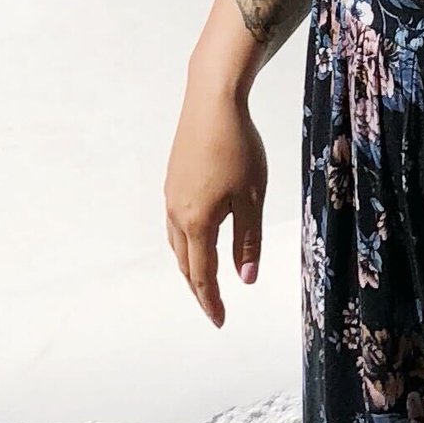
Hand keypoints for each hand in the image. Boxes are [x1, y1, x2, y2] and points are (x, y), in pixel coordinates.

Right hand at [164, 71, 267, 327]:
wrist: (212, 102)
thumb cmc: (238, 149)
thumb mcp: (252, 199)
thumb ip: (248, 240)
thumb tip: (244, 277)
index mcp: (197, 222)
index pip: (202, 274)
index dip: (211, 301)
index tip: (219, 321)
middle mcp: (177, 212)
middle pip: (185, 262)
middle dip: (198, 287)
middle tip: (213, 306)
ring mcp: (171, 194)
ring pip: (177, 242)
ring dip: (190, 264)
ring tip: (204, 277)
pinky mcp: (173, 178)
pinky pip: (174, 222)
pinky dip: (185, 240)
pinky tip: (197, 234)